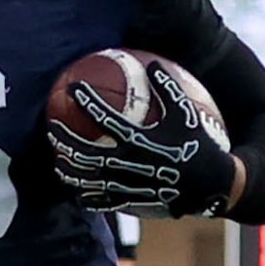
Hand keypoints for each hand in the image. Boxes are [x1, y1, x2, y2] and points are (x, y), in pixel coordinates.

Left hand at [49, 60, 237, 217]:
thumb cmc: (199, 144)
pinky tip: (77, 193)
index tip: (72, 88)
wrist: (213, 184)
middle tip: (52, 128)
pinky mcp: (134, 201)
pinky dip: (88, 197)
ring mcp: (129, 185)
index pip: (104, 118)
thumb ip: (168, 88)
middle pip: (86, 152)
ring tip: (58, 162)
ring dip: (70, 170)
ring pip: (89, 179)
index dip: (86, 101)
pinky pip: (104, 201)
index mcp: (140, 139)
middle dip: (65, 140)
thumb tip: (152, 64)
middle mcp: (130, 163)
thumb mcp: (186, 113)